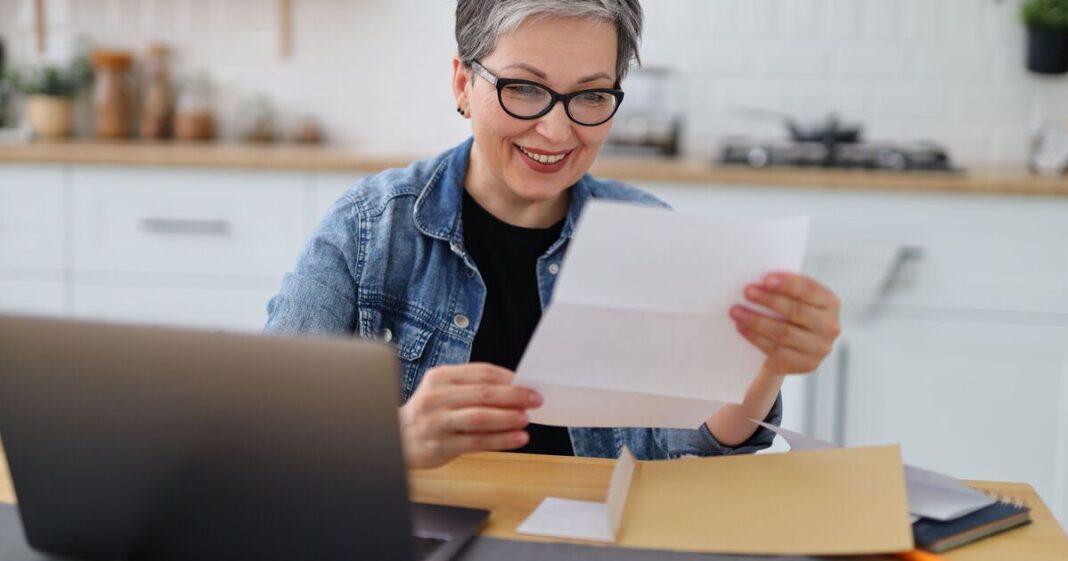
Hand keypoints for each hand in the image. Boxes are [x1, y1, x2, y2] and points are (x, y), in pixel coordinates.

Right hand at [399, 363, 540, 468]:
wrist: (398, 438)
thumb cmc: (429, 413)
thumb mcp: (443, 391)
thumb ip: (472, 387)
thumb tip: (514, 388)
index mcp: (441, 377)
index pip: (481, 372)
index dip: (508, 378)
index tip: (528, 383)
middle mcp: (437, 398)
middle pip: (483, 394)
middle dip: (514, 396)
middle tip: (535, 399)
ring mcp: (438, 422)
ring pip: (480, 418)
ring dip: (508, 418)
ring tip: (526, 418)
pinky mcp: (441, 445)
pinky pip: (477, 442)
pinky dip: (501, 440)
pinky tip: (517, 438)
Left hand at [730, 272, 840, 375]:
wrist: (795, 347)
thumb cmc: (792, 313)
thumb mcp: (797, 298)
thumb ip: (786, 289)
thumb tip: (758, 280)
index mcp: (830, 303)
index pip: (810, 290)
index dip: (788, 284)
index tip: (765, 279)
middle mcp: (830, 326)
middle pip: (796, 311)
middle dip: (769, 300)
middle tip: (746, 291)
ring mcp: (819, 348)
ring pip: (783, 333)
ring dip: (756, 320)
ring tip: (736, 311)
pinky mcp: (805, 365)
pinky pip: (776, 350)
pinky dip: (756, 338)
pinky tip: (742, 328)